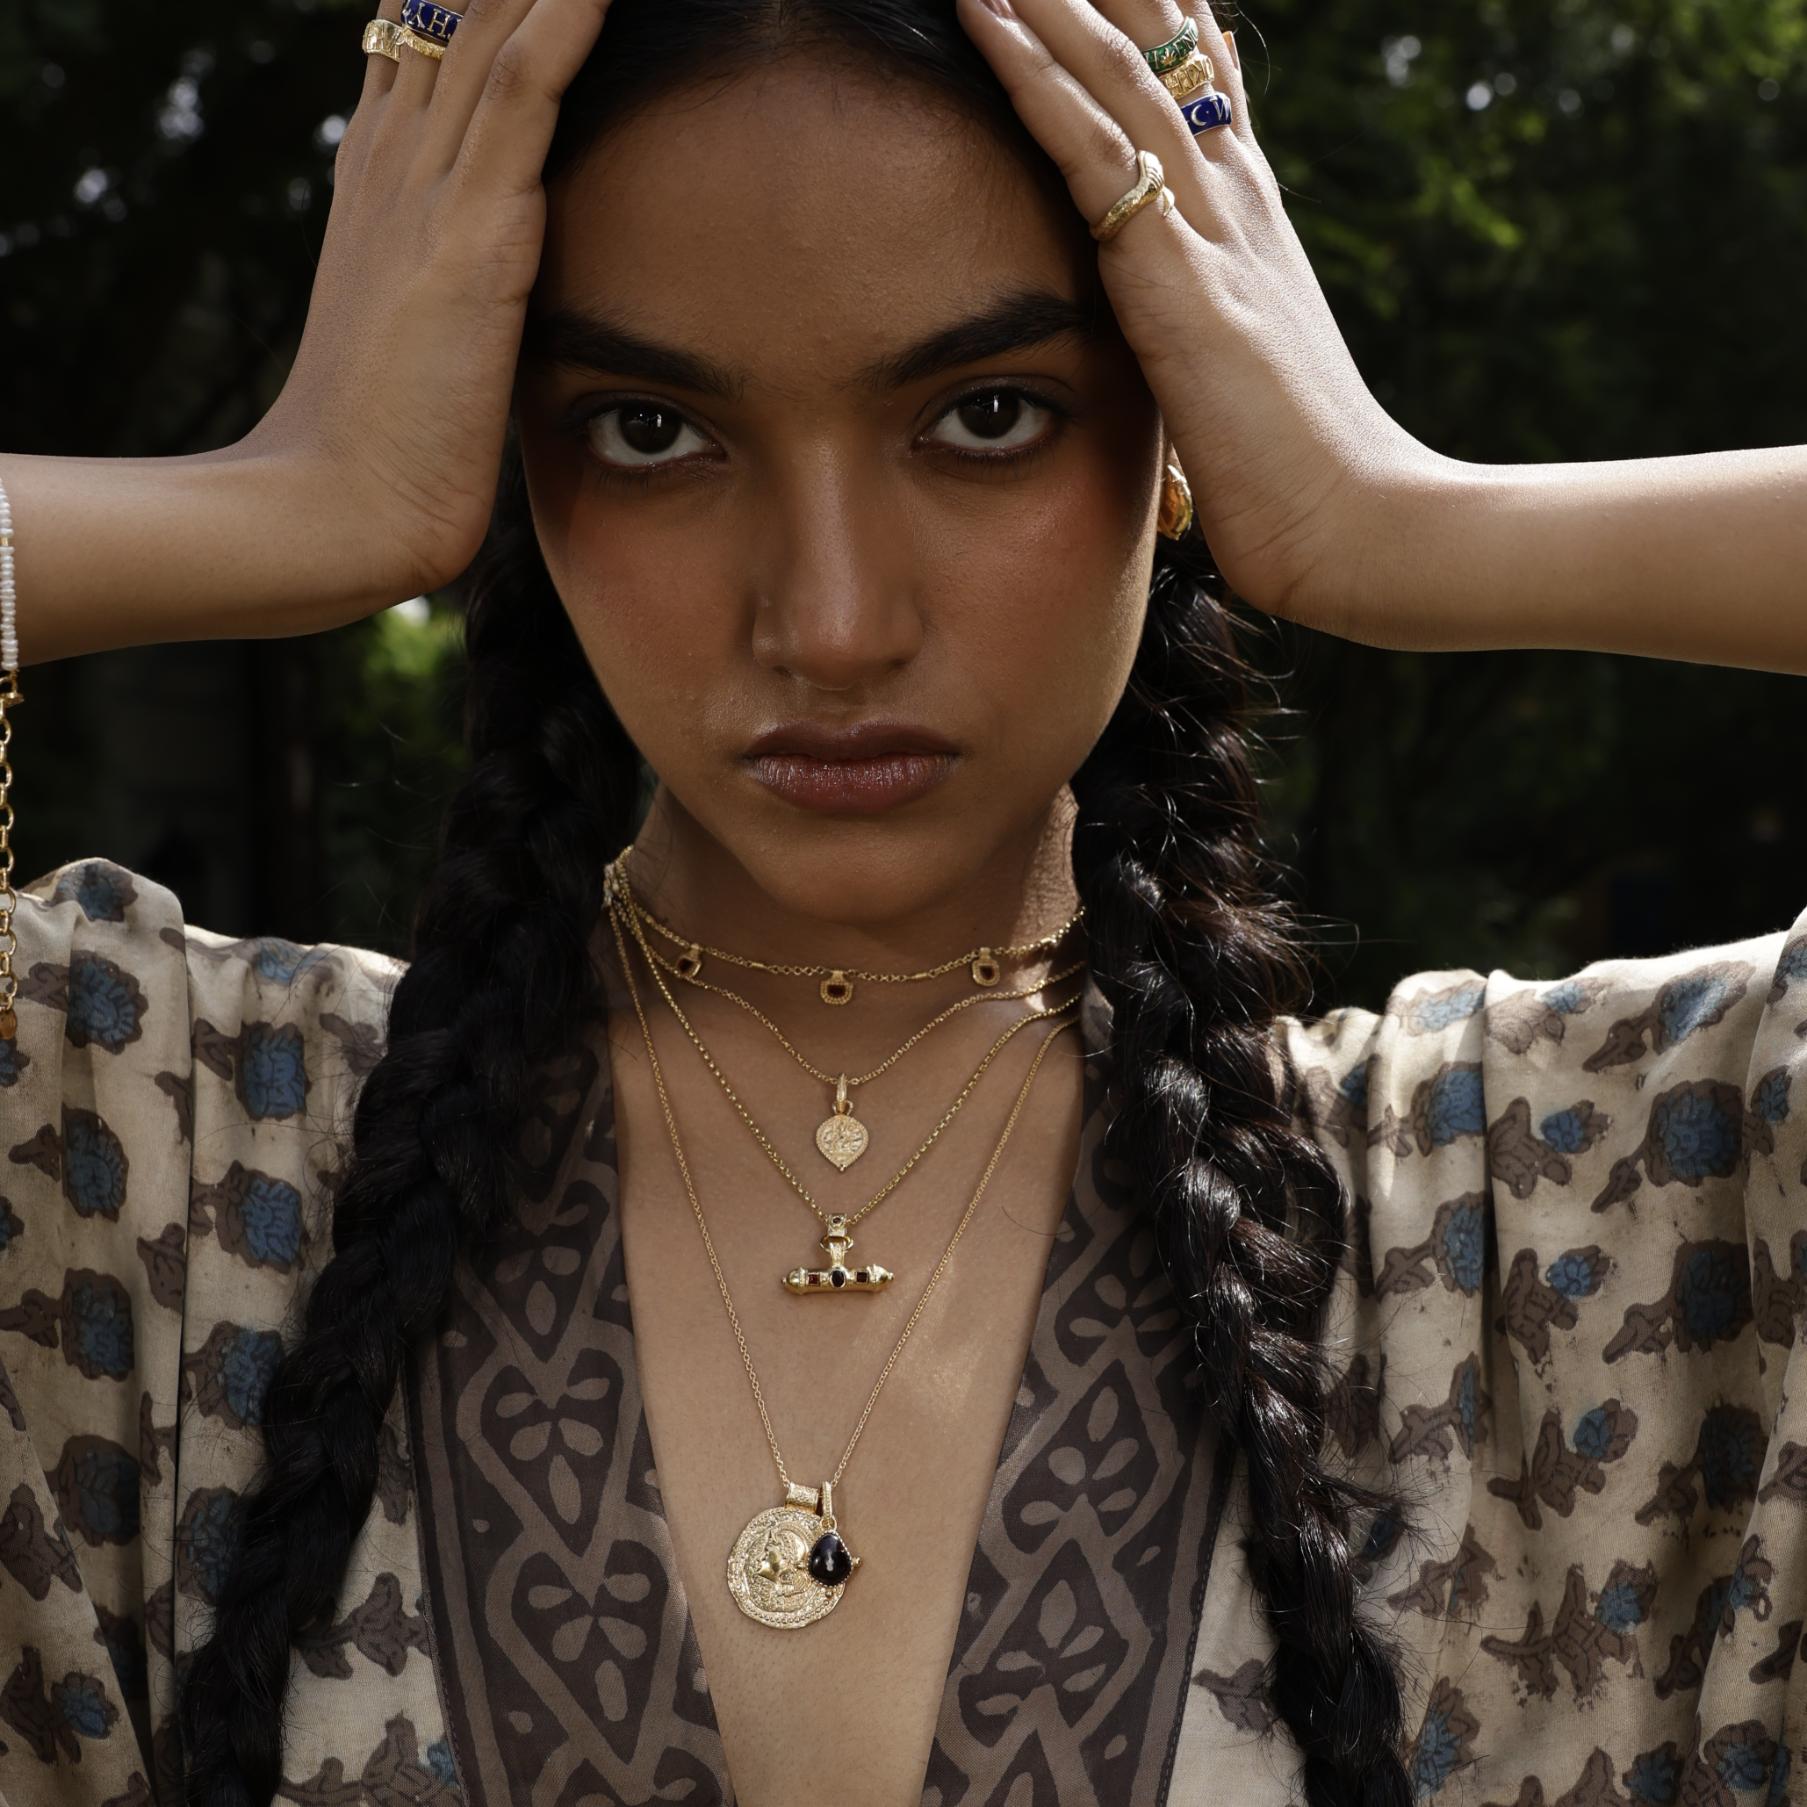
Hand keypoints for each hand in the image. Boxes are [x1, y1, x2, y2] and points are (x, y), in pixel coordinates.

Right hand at [241, 0, 613, 605]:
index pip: (430, 35)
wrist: (336, 510)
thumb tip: (499, 260)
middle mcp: (398, 157)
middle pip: (458, 9)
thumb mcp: (422, 330)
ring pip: (492, 27)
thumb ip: (454, 273)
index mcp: (384, 175)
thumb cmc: (383, 445)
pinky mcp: (471, 238)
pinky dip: (564, 22)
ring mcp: (428, 189)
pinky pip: (524, 92)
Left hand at [956, 0, 1434, 637]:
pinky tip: (985, 14)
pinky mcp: (1175, 276)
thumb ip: (1206, 334)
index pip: (1201, 82)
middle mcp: (1235, 200)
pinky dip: (1034, 77)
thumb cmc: (1300, 481)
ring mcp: (1210, 228)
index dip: (1158, 11)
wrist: (1356, 525)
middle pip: (1160, 48)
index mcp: (1250, 223)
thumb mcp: (1242, 382)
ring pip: (1118, 72)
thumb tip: (1180, 339)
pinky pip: (1092, 151)